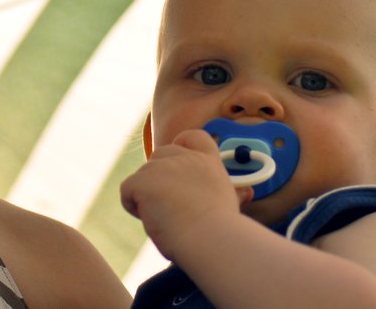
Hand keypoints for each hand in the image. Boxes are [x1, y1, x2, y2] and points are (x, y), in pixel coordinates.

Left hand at [120, 129, 248, 260]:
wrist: (211, 238)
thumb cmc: (222, 229)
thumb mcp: (229, 204)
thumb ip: (233, 194)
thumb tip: (248, 193)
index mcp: (208, 161)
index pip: (193, 137)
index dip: (181, 146)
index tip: (177, 167)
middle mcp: (184, 157)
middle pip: (159, 155)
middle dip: (158, 177)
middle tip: (170, 206)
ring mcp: (161, 166)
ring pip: (142, 177)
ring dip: (147, 197)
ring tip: (167, 219)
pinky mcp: (143, 180)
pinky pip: (127, 192)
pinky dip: (133, 206)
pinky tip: (151, 219)